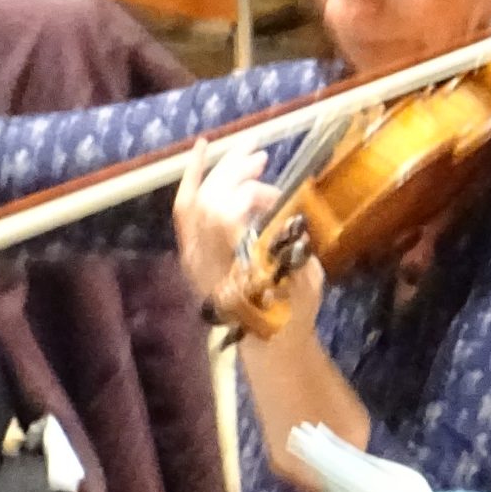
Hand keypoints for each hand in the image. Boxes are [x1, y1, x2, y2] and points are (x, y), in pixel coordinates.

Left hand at [174, 144, 293, 327]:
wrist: (268, 341)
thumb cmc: (292, 315)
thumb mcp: (305, 287)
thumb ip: (295, 254)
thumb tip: (290, 219)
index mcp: (230, 274)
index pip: (222, 221)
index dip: (245, 196)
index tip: (275, 196)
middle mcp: (203, 262)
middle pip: (208, 204)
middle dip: (236, 174)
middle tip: (263, 159)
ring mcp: (192, 256)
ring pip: (194, 201)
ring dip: (222, 171)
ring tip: (254, 155)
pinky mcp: (191, 249)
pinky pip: (185, 208)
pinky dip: (194, 177)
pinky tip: (205, 149)